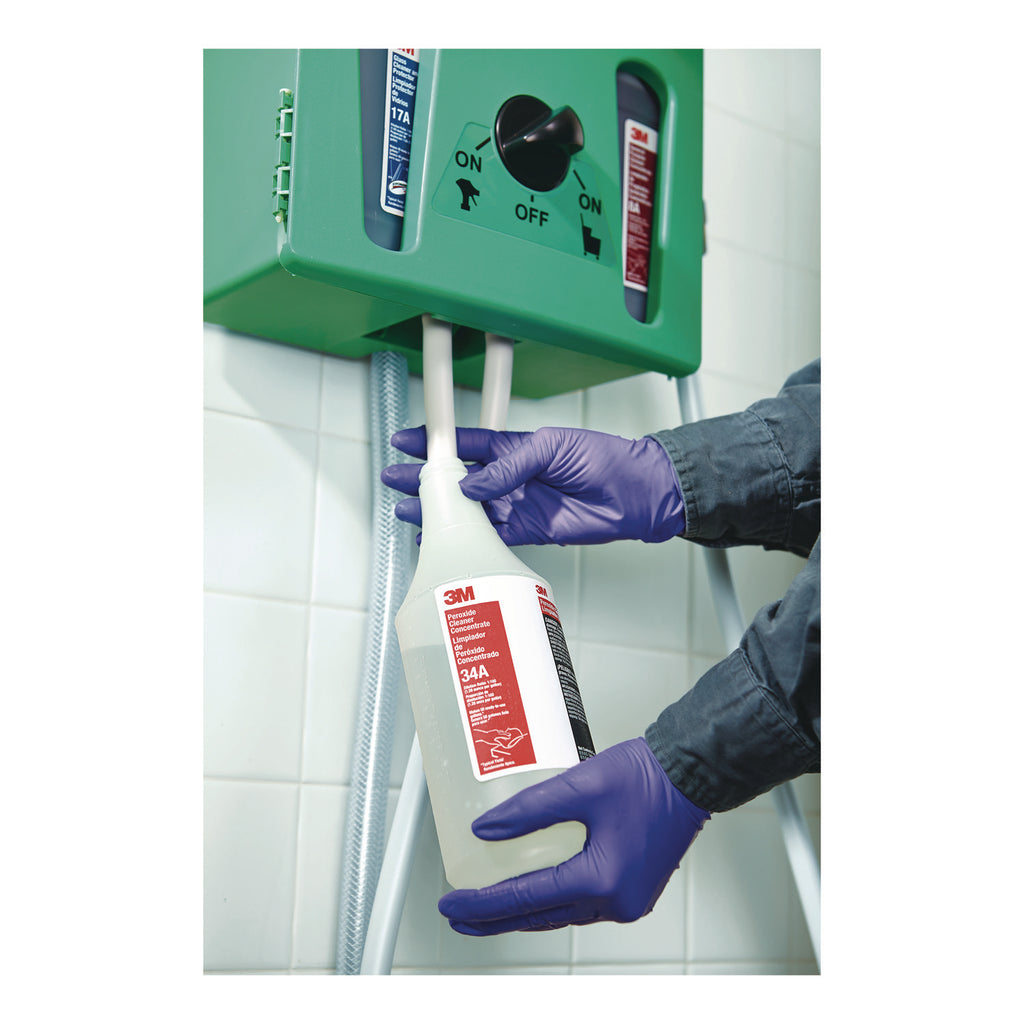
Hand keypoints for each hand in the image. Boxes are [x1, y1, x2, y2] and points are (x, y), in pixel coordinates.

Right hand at [382, 425, 684, 545]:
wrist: (634, 494)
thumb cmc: (603, 458)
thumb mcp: (552, 447)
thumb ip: (509, 465)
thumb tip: (472, 482)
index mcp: (516, 448)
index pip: (467, 443)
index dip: (437, 442)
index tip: (408, 440)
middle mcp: (512, 477)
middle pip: (459, 478)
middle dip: (425, 479)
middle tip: (396, 478)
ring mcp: (517, 504)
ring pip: (468, 510)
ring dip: (438, 511)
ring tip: (407, 510)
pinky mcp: (528, 531)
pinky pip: (489, 536)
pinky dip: (465, 538)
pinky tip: (441, 537)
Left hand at [437, 738, 707, 933]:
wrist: (693, 773)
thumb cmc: (647, 776)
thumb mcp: (578, 785)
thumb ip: (529, 809)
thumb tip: (487, 829)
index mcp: (601, 880)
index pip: (525, 898)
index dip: (482, 903)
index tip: (452, 903)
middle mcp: (616, 901)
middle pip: (540, 915)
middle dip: (496, 917)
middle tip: (459, 914)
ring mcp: (628, 900)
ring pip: (562, 913)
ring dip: (525, 910)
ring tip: (489, 905)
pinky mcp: (634, 891)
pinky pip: (582, 904)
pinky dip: (553, 900)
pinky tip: (534, 890)